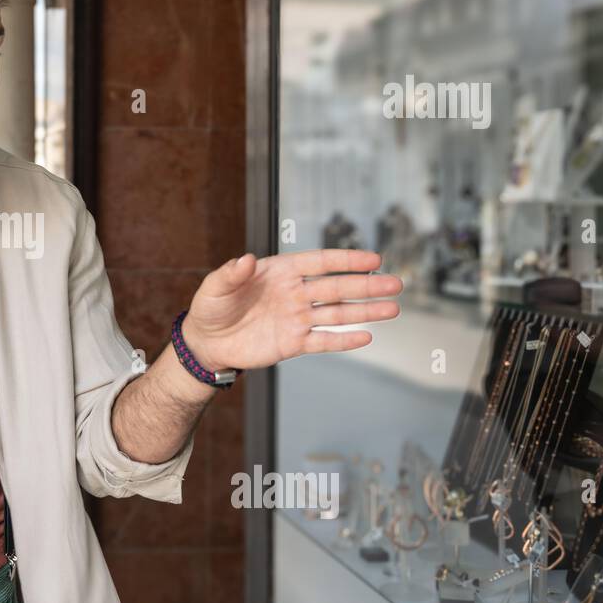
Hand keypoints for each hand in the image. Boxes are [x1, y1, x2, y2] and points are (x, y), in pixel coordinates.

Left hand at [180, 249, 402, 371]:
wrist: (207, 343)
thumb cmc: (211, 308)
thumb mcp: (214, 287)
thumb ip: (231, 273)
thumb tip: (246, 259)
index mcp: (280, 272)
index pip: (319, 262)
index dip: (346, 260)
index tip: (373, 260)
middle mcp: (295, 293)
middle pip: (337, 288)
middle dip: (367, 286)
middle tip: (396, 284)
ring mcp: (297, 318)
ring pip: (337, 314)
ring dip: (365, 312)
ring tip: (393, 309)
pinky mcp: (294, 343)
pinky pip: (323, 341)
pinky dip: (343, 340)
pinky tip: (365, 336)